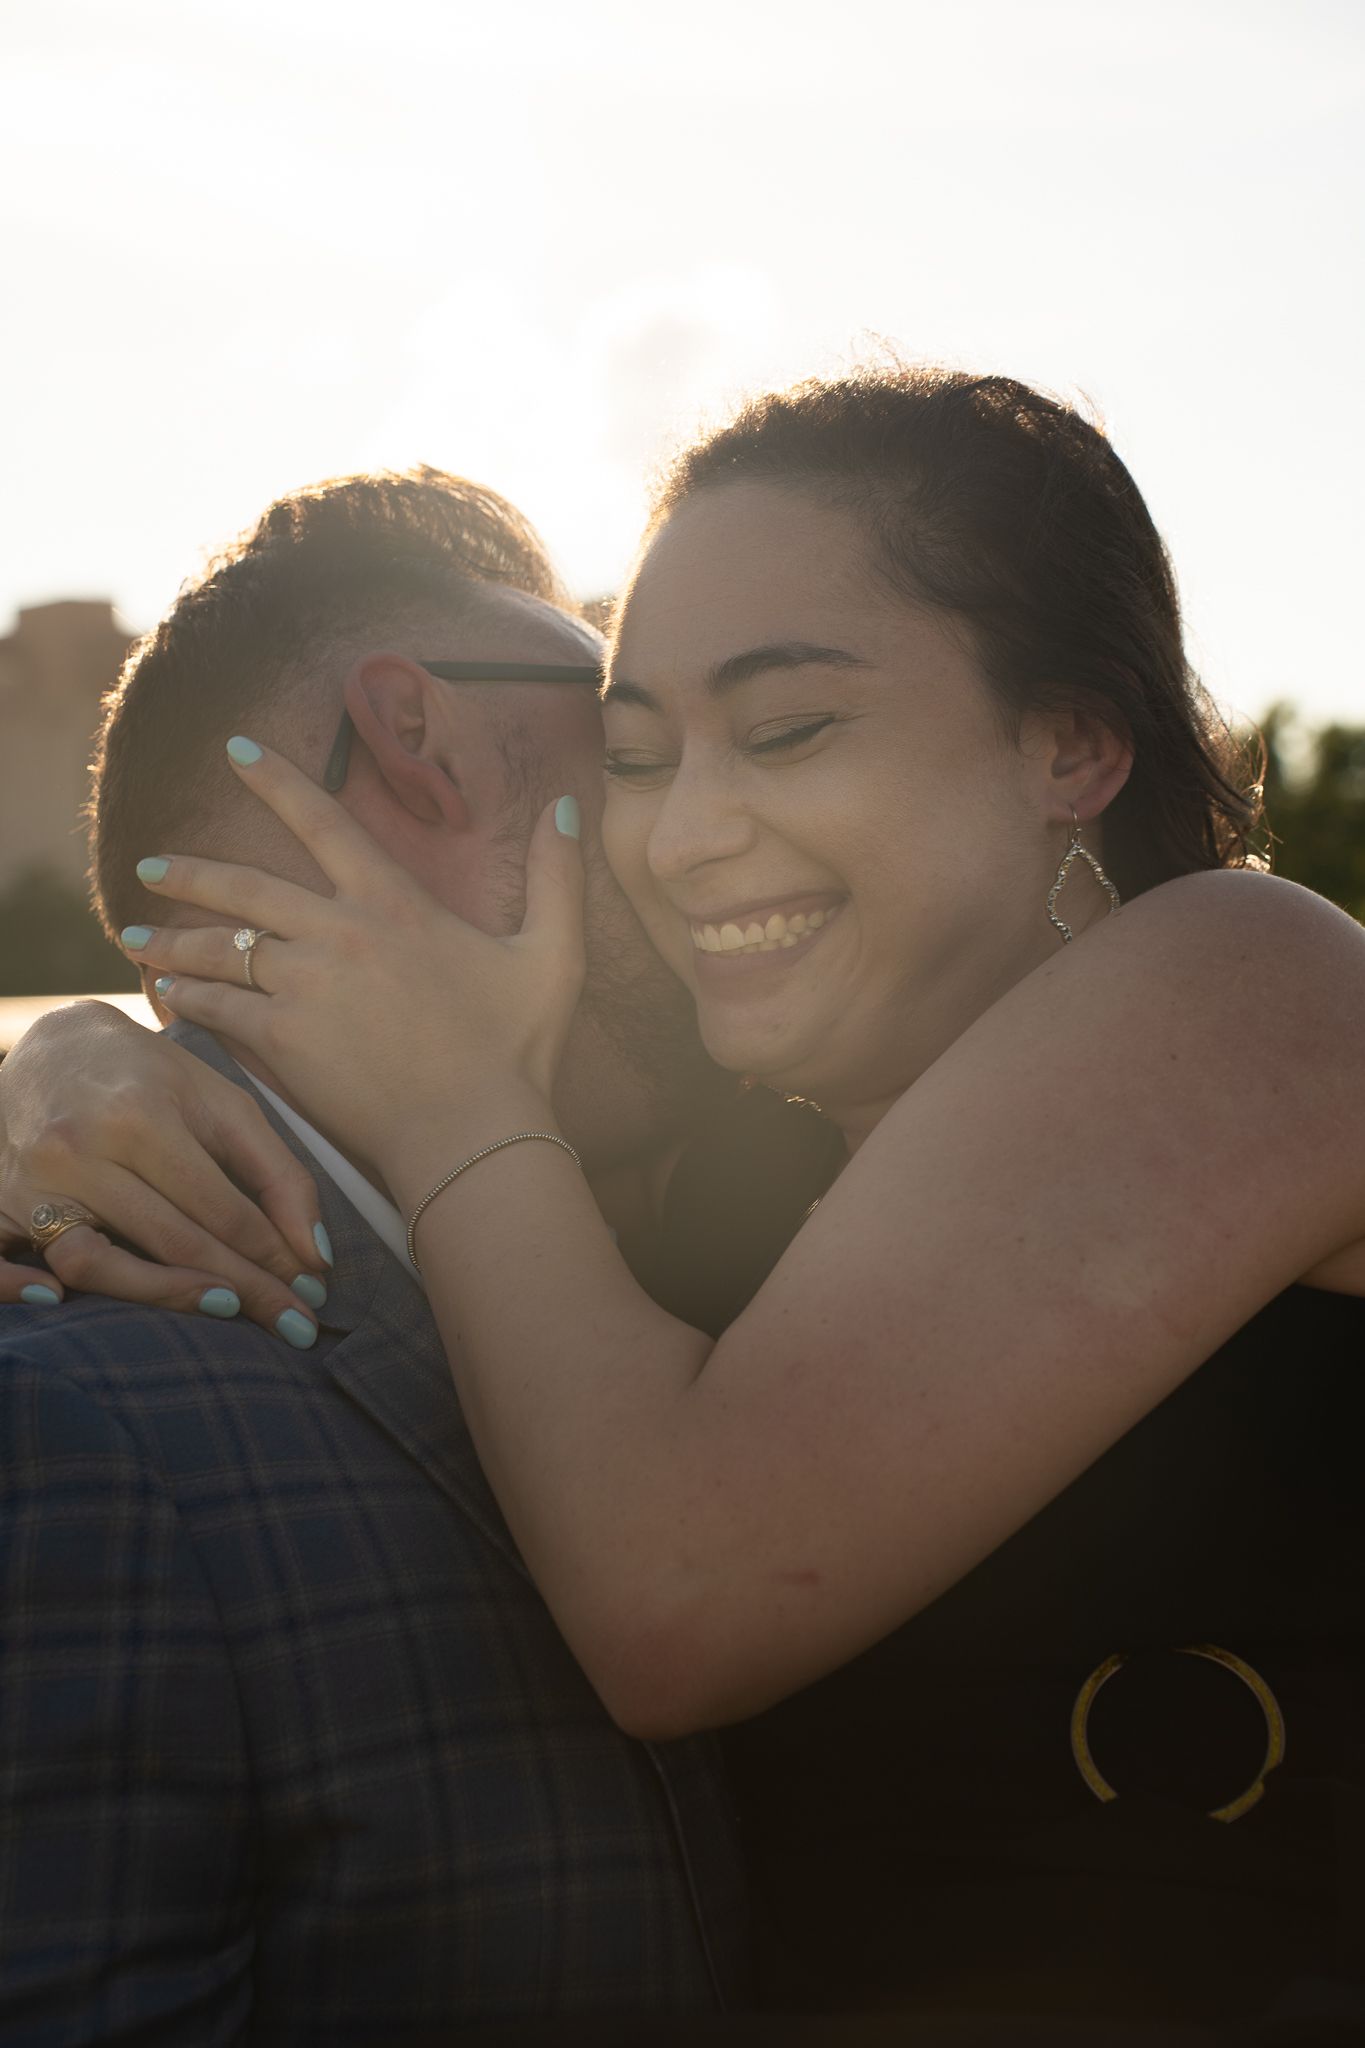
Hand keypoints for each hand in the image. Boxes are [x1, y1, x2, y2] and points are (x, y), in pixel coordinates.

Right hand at [0, 998, 330, 1334]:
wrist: (54, 1044)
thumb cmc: (152, 1077)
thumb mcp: (222, 1103)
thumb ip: (278, 1172)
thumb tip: (317, 1254)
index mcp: (141, 1115)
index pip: (219, 1208)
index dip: (272, 1257)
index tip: (312, 1294)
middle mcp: (81, 1147)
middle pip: (170, 1238)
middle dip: (242, 1288)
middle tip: (294, 1326)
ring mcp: (34, 1178)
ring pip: (97, 1262)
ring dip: (163, 1297)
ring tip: (227, 1313)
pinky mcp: (0, 1200)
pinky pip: (1, 1262)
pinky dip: (19, 1290)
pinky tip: (60, 1307)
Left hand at [119, 739, 586, 1179]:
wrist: (473, 1133)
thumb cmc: (517, 1049)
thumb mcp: (554, 955)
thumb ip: (557, 878)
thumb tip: (569, 807)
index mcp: (396, 904)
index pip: (325, 823)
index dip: (278, 781)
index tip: (236, 751)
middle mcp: (340, 933)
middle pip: (246, 885)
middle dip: (190, 873)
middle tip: (150, 866)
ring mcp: (305, 986)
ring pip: (221, 948)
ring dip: (172, 941)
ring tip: (132, 938)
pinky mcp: (282, 1040)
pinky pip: (217, 1010)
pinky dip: (186, 1001)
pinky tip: (165, 999)